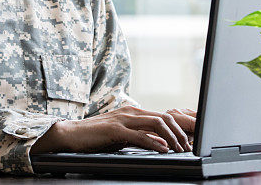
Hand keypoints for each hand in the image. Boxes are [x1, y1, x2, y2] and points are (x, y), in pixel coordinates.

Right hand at [30, 105, 191, 154]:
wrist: (71, 134)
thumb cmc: (95, 136)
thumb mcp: (122, 136)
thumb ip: (141, 137)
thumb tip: (161, 143)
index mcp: (134, 112)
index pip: (163, 117)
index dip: (179, 128)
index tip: (188, 140)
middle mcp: (131, 112)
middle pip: (164, 118)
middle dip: (180, 132)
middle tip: (189, 147)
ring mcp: (123, 119)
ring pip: (156, 123)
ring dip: (172, 137)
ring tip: (180, 149)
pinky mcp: (116, 129)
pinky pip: (140, 134)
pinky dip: (155, 142)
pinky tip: (163, 149)